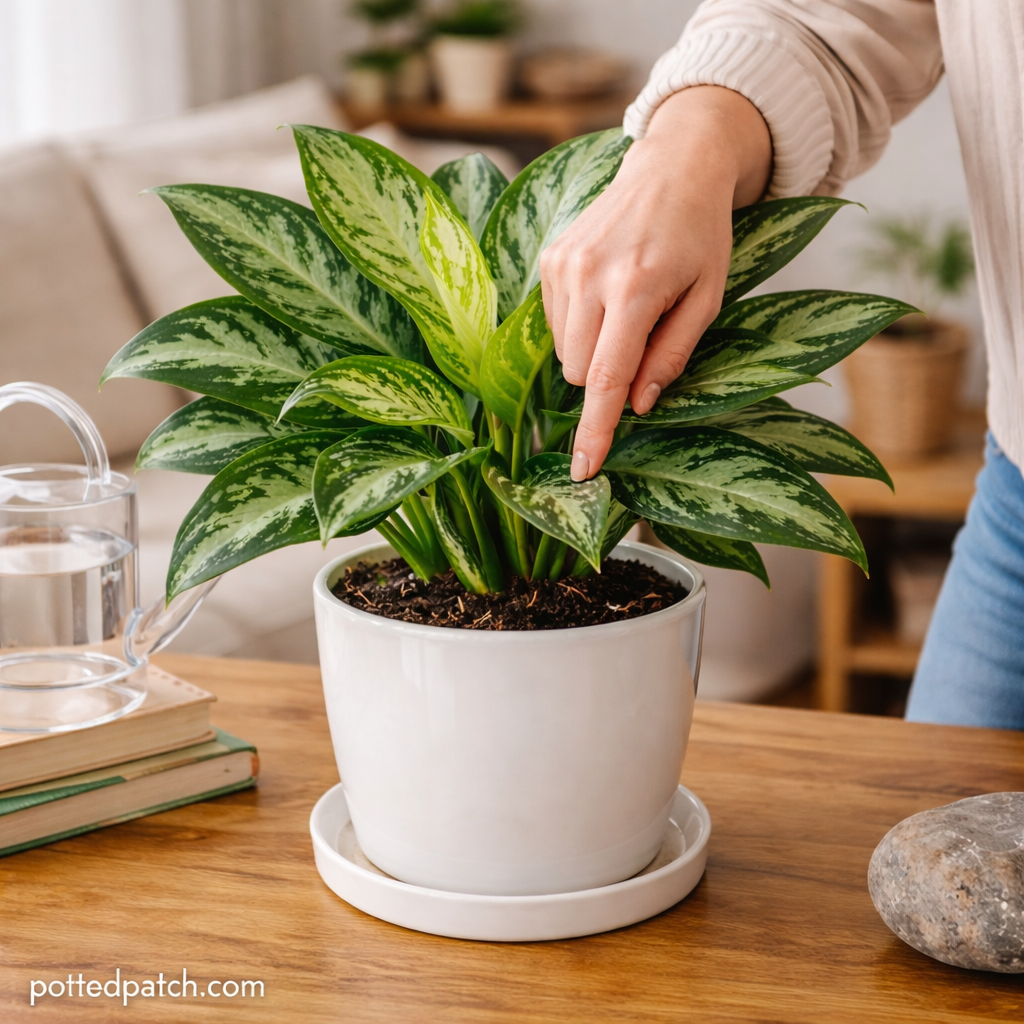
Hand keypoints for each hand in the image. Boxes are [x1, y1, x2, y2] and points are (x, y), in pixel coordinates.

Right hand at [539, 86, 771, 479]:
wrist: (672, 166)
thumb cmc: (701, 236)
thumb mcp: (708, 299)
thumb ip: (673, 355)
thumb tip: (638, 405)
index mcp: (636, 288)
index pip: (608, 379)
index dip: (596, 429)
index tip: (583, 469)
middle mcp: (589, 276)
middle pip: (581, 373)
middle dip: (609, 378)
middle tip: (646, 339)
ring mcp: (561, 265)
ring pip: (564, 353)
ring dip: (594, 352)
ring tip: (628, 308)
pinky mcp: (549, 259)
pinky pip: (554, 325)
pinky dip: (580, 327)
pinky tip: (607, 294)